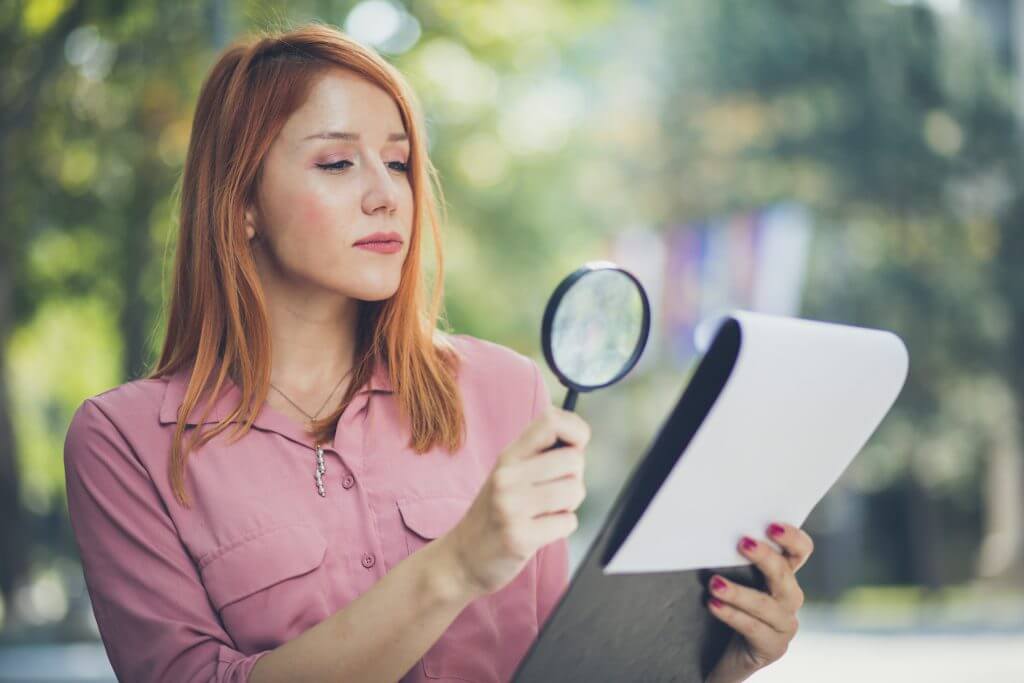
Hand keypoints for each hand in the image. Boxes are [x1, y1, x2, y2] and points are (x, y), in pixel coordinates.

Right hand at [443, 405, 590, 598]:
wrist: (462, 558)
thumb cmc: (495, 514)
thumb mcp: (509, 474)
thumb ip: (539, 455)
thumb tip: (579, 437)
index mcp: (509, 456)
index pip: (552, 421)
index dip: (576, 431)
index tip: (575, 447)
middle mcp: (507, 476)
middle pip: (574, 459)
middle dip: (574, 478)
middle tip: (554, 492)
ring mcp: (512, 506)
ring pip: (575, 491)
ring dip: (569, 505)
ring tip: (545, 513)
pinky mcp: (520, 537)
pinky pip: (568, 522)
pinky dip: (562, 528)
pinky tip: (540, 530)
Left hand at [705, 522, 814, 682]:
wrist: (724, 655)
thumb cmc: (728, 606)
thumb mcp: (734, 578)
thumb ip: (733, 558)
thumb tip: (710, 529)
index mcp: (783, 575)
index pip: (800, 551)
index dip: (792, 537)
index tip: (771, 525)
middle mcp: (789, 598)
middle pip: (785, 574)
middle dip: (765, 557)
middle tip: (742, 543)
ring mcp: (784, 625)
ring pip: (766, 604)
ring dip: (739, 592)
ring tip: (714, 583)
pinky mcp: (772, 647)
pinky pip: (752, 628)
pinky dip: (732, 614)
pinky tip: (713, 605)